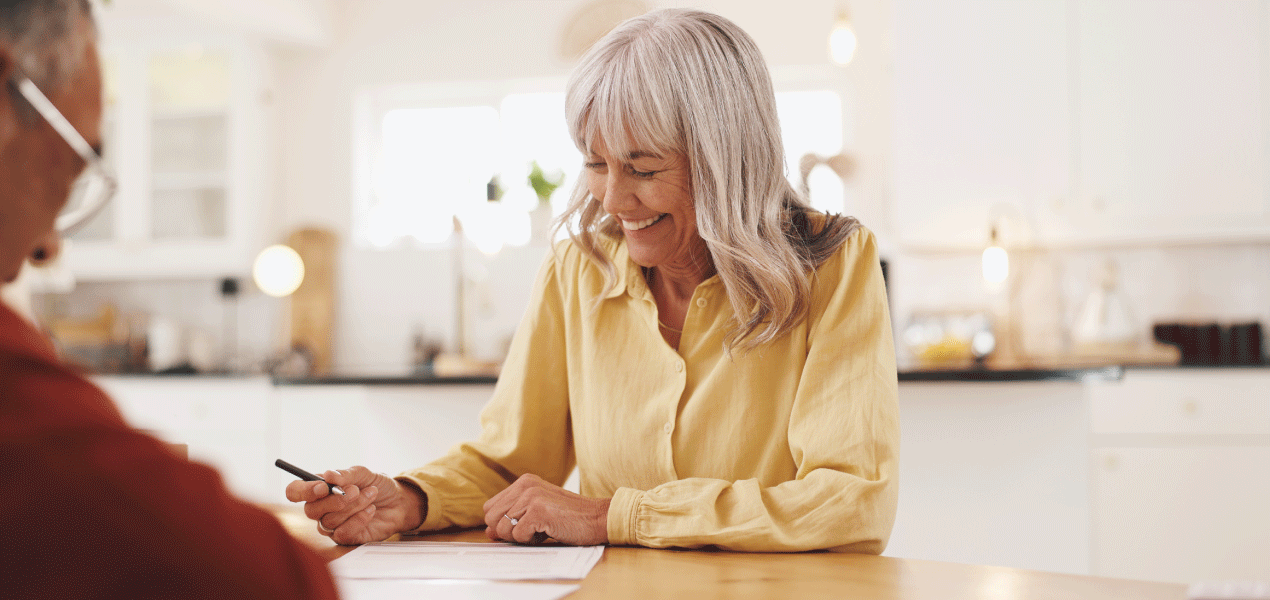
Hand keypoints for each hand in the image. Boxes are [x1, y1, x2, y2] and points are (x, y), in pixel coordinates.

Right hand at [284, 465, 425, 545]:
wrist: (398, 502)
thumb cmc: (376, 485)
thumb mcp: (364, 473)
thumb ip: (346, 474)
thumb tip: (328, 475)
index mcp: (320, 489)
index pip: (295, 491)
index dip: (303, 490)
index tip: (322, 486)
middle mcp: (322, 508)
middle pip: (310, 511)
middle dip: (334, 500)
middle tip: (354, 490)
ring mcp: (332, 525)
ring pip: (330, 521)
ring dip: (353, 506)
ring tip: (370, 494)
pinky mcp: (345, 537)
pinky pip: (343, 533)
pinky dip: (359, 519)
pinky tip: (371, 510)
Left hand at [482, 473, 609, 545]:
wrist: (597, 518)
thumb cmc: (569, 518)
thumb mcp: (537, 510)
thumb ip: (513, 516)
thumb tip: (489, 531)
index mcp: (523, 482)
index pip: (490, 508)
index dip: (500, 523)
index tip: (521, 527)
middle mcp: (525, 485)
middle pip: (492, 518)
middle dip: (508, 532)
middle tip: (532, 530)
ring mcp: (531, 497)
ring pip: (502, 529)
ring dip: (521, 537)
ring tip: (542, 529)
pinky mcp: (538, 511)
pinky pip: (517, 535)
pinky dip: (531, 540)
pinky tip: (547, 531)